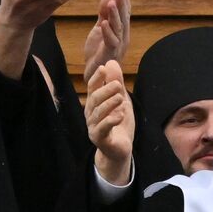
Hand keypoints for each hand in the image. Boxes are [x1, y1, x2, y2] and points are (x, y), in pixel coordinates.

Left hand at [83, 0, 130, 84]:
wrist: (94, 75)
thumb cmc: (98, 52)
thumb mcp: (99, 29)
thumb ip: (103, 15)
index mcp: (120, 31)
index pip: (124, 13)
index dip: (124, 0)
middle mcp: (122, 38)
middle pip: (124, 18)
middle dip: (123, 4)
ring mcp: (117, 46)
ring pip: (118, 29)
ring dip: (115, 15)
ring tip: (112, 1)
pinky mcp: (109, 54)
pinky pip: (110, 42)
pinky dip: (107, 32)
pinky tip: (103, 23)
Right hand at [88, 61, 134, 185]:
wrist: (120, 149)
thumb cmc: (119, 124)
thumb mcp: (121, 100)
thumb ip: (116, 82)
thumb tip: (111, 62)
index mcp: (94, 103)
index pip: (92, 87)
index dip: (96, 78)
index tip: (103, 69)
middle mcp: (91, 113)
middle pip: (95, 98)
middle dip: (105, 90)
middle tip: (118, 85)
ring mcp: (93, 126)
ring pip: (99, 112)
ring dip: (110, 104)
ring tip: (121, 98)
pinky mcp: (99, 138)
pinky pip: (103, 128)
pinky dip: (111, 120)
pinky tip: (120, 115)